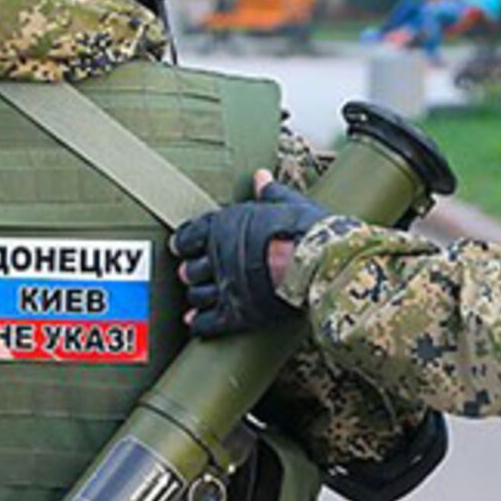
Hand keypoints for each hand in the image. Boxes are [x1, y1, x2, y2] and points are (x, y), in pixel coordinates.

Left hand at [172, 171, 331, 336]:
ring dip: (197, 295)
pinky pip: (207, 323)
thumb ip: (269, 193)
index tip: (181, 246)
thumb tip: (261, 177)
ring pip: (196, 296)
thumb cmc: (305, 230)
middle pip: (189, 269)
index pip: (188, 236)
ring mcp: (226, 287)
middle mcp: (218, 257)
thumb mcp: (288, 203)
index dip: (183, 243)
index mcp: (224, 226)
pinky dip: (199, 323)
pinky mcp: (238, 314)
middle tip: (194, 272)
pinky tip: (197, 321)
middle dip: (191, 271)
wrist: (319, 262)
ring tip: (201, 294)